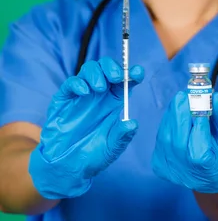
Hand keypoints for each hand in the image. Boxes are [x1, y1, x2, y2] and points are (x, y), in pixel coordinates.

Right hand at [29, 57, 143, 199]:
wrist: (66, 166)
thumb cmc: (92, 155)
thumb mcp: (111, 147)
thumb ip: (121, 135)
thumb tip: (133, 123)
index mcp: (115, 102)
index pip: (126, 81)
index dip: (133, 74)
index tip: (138, 72)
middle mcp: (100, 95)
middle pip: (107, 68)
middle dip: (113, 67)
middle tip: (117, 77)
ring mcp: (81, 95)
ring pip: (90, 70)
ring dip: (97, 73)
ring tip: (99, 88)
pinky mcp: (64, 99)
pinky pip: (70, 83)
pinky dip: (78, 83)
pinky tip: (84, 92)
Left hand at [151, 91, 217, 193]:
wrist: (210, 178)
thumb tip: (216, 97)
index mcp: (205, 169)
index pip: (200, 146)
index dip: (200, 124)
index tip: (201, 103)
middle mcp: (184, 173)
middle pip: (177, 142)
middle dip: (179, 116)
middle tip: (183, 95)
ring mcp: (169, 170)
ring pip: (165, 138)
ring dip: (171, 116)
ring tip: (179, 100)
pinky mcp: (158, 165)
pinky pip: (161, 139)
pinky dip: (167, 124)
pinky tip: (174, 114)